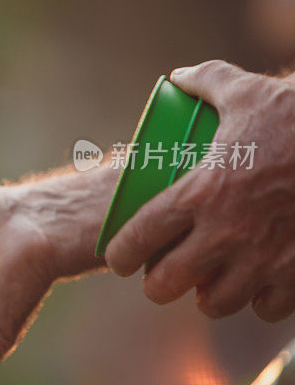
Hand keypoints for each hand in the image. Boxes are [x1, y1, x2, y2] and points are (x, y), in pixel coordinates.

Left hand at [105, 61, 294, 321]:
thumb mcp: (245, 89)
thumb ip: (206, 80)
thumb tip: (178, 78)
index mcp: (200, 192)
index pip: (140, 237)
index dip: (121, 254)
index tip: (118, 259)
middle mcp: (226, 232)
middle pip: (168, 283)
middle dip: (157, 285)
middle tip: (159, 278)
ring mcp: (265, 259)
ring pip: (217, 302)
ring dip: (207, 294)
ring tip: (207, 282)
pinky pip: (266, 307)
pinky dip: (258, 300)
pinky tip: (255, 286)